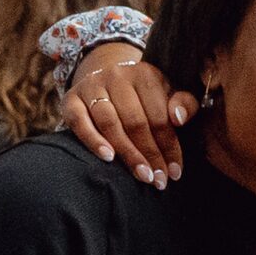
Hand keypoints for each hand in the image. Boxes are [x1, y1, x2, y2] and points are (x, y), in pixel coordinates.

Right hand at [63, 41, 190, 186]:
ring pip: (110, 123)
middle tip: (158, 180)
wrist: (109, 82)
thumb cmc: (147, 96)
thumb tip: (179, 118)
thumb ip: (184, 104)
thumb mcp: (171, 94)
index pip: (159, 116)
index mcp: (145, 74)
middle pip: (135, 122)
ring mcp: (92, 86)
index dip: (169, 146)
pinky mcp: (71, 98)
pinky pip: (79, 122)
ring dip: (127, 153)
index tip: (175, 171)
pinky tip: (109, 158)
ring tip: (142, 175)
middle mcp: (116, 76)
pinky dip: (93, 140)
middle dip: (150, 154)